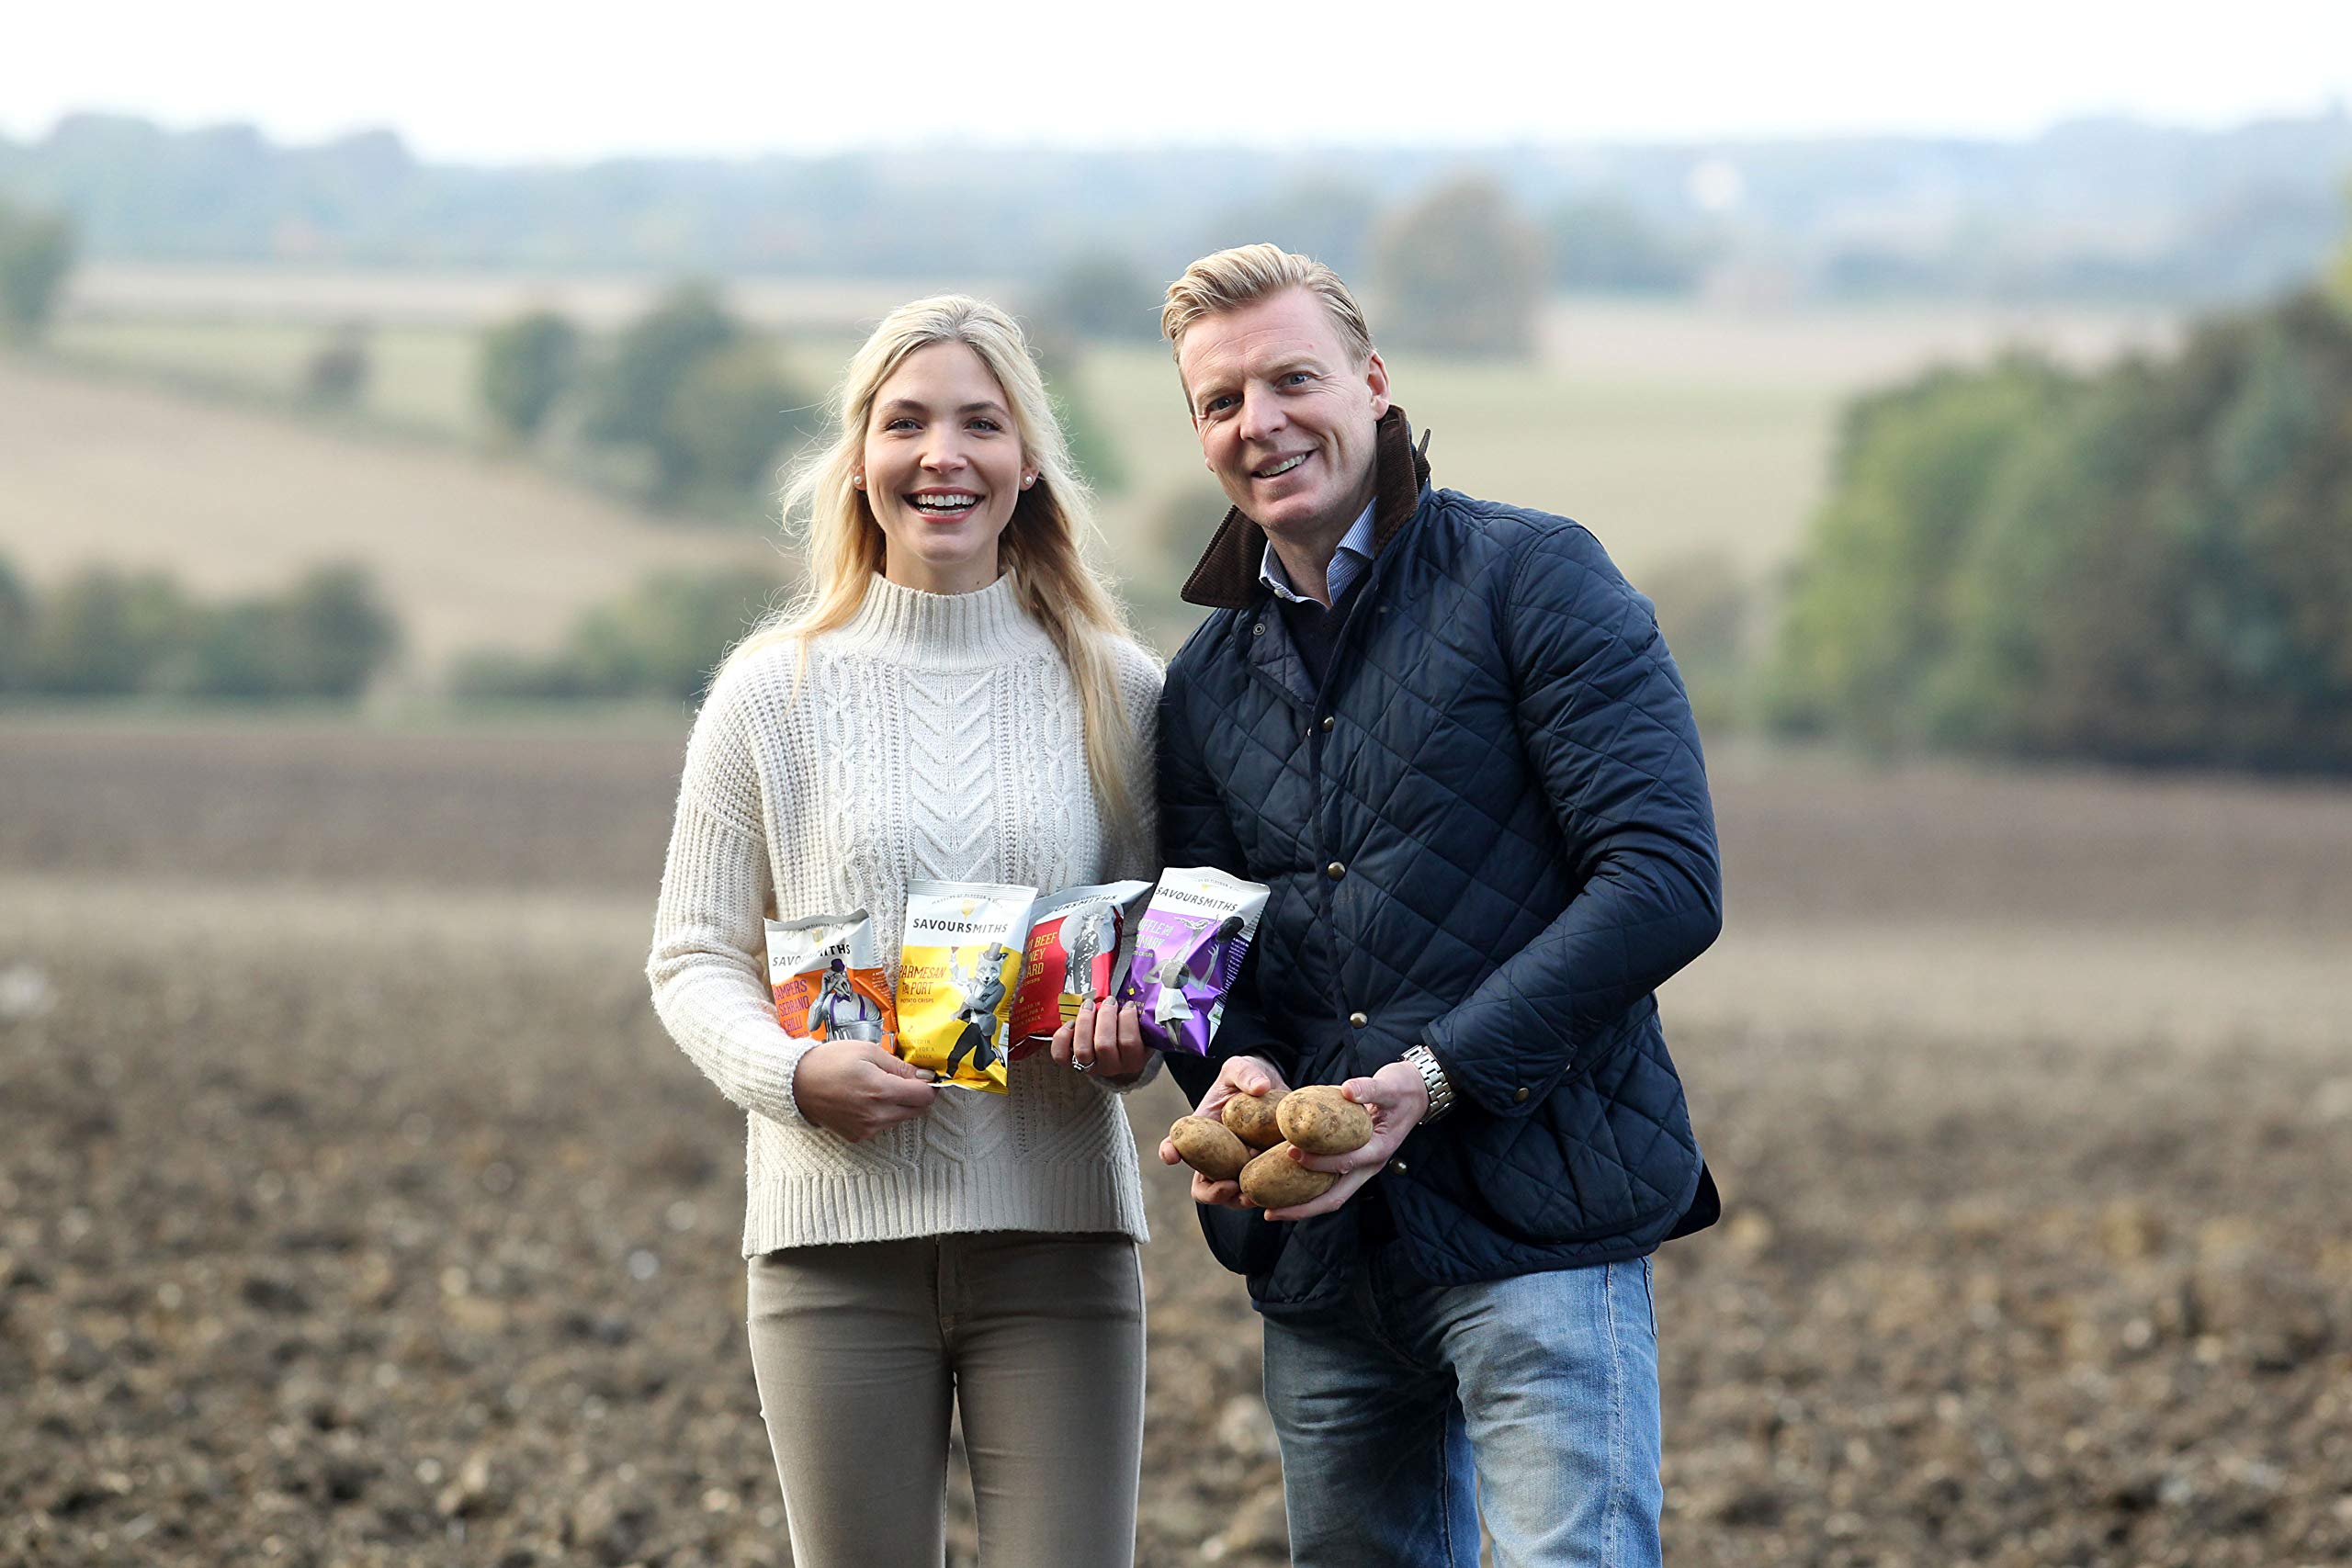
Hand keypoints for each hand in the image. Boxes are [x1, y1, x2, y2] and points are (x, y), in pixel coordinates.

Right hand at [792, 1036, 937, 1141]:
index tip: (922, 1075)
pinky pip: (882, 1126)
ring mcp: (866, 1129)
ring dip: (899, 1104)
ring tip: (876, 1087)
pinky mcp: (857, 1136)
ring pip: (900, 1119)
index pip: (925, 1097)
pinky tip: (864, 1100)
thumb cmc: (831, 1061)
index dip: (928, 1084)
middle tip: (899, 1078)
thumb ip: (899, 1066)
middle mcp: (877, 1115)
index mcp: (881, 1091)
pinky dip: (882, 1114)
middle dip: (915, 1094)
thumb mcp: (868, 1051)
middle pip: (917, 1110)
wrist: (795, 1083)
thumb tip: (925, 1077)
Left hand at [1048, 998, 1149, 1083]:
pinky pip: (1061, 1055)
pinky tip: (1070, 1023)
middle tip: (1109, 1001)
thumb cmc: (1129, 1034)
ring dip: (1085, 1023)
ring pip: (1083, 1050)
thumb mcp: (1142, 1029)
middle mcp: (1112, 1067)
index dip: (1128, 1019)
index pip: (1129, 1042)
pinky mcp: (1071, 1063)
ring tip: (1089, 1006)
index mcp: (1133, 1060)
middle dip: (1105, 1017)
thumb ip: (1141, 1017)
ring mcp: (1091, 1067)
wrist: (1116, 1054)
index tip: (1128, 1004)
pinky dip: (1062, 1037)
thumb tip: (1135, 995)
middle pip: (1104, 1045)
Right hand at [1157, 1054, 1288, 1209]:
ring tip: (1255, 1196)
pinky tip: (1280, 1192)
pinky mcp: (1264, 1174)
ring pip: (1233, 1197)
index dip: (1170, 1151)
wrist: (1275, 1088)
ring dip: (1240, 1201)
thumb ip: (1246, 1073)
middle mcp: (1216, 1156)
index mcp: (1202, 1132)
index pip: (1177, 1144)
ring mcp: (1240, 1168)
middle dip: (1212, 1193)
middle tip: (1230, 1186)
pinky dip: (1267, 1197)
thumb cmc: (1249, 1077)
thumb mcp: (1243, 1068)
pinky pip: (1263, 1194)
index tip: (1171, 1154)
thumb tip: (1259, 1088)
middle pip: (1204, 1186)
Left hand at [1262, 1061, 1428, 1221]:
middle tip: (1268, 1211)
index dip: (1318, 1162)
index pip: (1346, 1162)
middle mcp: (1369, 1167)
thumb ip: (1369, 1088)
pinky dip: (1307, 1192)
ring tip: (1269, 1210)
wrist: (1417, 1095)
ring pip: (1330, 1198)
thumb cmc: (1401, 1089)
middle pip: (1334, 1198)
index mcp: (1378, 1150)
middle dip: (1302, 1208)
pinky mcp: (1353, 1165)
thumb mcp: (1389, 1085)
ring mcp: (1361, 1170)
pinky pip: (1329, 1186)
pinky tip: (1284, 1189)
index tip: (1290, 1152)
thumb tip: (1347, 1089)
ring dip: (1301, 1207)